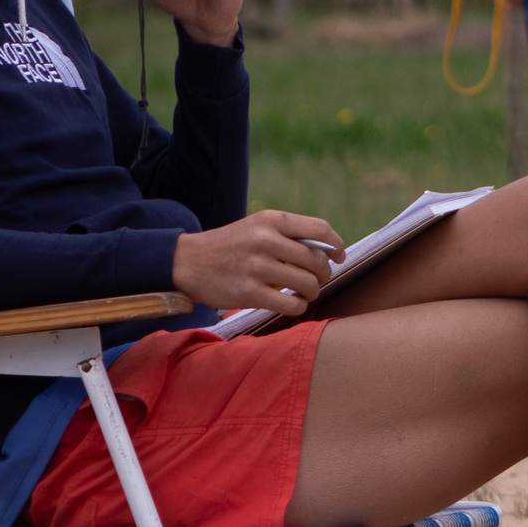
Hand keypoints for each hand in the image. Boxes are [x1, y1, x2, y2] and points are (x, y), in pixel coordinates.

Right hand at [170, 210, 344, 314]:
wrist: (188, 262)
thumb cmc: (231, 245)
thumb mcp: (257, 226)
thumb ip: (289, 235)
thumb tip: (327, 251)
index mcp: (271, 220)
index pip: (320, 230)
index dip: (336, 245)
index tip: (339, 256)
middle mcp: (265, 240)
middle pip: (316, 260)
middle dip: (324, 274)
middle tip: (318, 280)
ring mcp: (257, 267)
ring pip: (307, 284)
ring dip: (313, 292)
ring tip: (305, 293)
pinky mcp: (248, 293)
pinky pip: (290, 304)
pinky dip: (298, 306)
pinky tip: (292, 303)